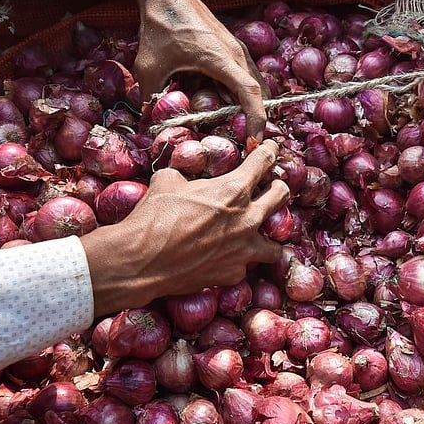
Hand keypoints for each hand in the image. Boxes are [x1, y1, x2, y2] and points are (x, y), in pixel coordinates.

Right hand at [80, 139, 288, 315]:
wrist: (143, 260)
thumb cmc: (154, 216)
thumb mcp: (168, 180)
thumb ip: (188, 176)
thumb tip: (188, 177)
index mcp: (234, 190)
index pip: (264, 161)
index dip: (269, 151)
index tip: (271, 149)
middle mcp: (247, 219)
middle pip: (281, 196)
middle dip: (278, 187)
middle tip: (272, 186)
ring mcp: (244, 250)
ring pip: (275, 244)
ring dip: (267, 236)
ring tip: (256, 235)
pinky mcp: (234, 274)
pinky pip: (245, 266)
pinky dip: (238, 261)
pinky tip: (226, 258)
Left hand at [117, 0, 266, 139]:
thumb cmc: (160, 26)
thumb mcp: (149, 66)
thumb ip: (151, 97)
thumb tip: (149, 124)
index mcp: (221, 59)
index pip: (250, 93)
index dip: (256, 120)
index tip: (254, 142)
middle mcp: (236, 54)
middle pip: (257, 93)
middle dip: (253, 118)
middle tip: (244, 142)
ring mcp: (236, 50)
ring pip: (252, 84)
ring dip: (247, 105)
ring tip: (235, 127)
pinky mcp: (231, 48)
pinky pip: (243, 76)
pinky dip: (239, 93)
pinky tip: (224, 104)